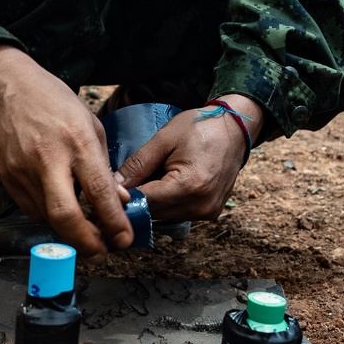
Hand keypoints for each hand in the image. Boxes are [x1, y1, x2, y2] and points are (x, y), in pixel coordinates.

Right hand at [0, 45, 131, 260]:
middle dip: (86, 243)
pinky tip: (65, 216)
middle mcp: (48, 159)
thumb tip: (118, 201)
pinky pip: (33, 211)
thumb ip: (104, 165)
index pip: (98, 192)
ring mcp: (24, 171)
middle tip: (102, 253)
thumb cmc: (54, 101)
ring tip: (88, 236)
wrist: (6, 88)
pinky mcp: (8, 179)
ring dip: (70, 234)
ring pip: (48, 219)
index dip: (113, 222)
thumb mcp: (90, 123)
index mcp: (76, 141)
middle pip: (66, 216)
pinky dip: (51, 219)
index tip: (125, 239)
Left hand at [116, 94, 264, 220]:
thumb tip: (113, 186)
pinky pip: (178, 213)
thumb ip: (137, 165)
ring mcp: (207, 212)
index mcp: (189, 186)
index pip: (145, 203)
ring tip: (151, 177)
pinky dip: (167, 203)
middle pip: (153, 213)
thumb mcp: (164, 139)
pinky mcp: (210, 213)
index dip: (124, 197)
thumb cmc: (201, 127)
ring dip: (152, 202)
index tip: (108, 189)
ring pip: (164, 216)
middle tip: (126, 181)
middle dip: (137, 200)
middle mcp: (200, 205)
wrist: (235, 128)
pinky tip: (167, 183)